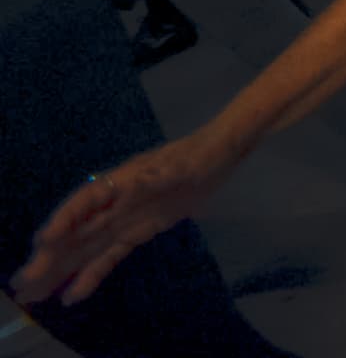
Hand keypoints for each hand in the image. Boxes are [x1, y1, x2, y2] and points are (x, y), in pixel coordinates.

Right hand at [11, 131, 232, 306]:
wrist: (216, 157)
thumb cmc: (195, 156)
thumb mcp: (178, 165)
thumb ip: (156, 177)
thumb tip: (136, 183)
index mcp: (118, 182)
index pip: (83, 202)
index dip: (64, 220)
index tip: (44, 241)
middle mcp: (112, 203)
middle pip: (76, 232)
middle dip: (49, 257)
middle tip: (23, 283)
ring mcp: (122, 220)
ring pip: (84, 249)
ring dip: (59, 271)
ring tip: (32, 294)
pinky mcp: (136, 233)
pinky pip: (108, 257)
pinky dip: (90, 275)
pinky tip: (71, 295)